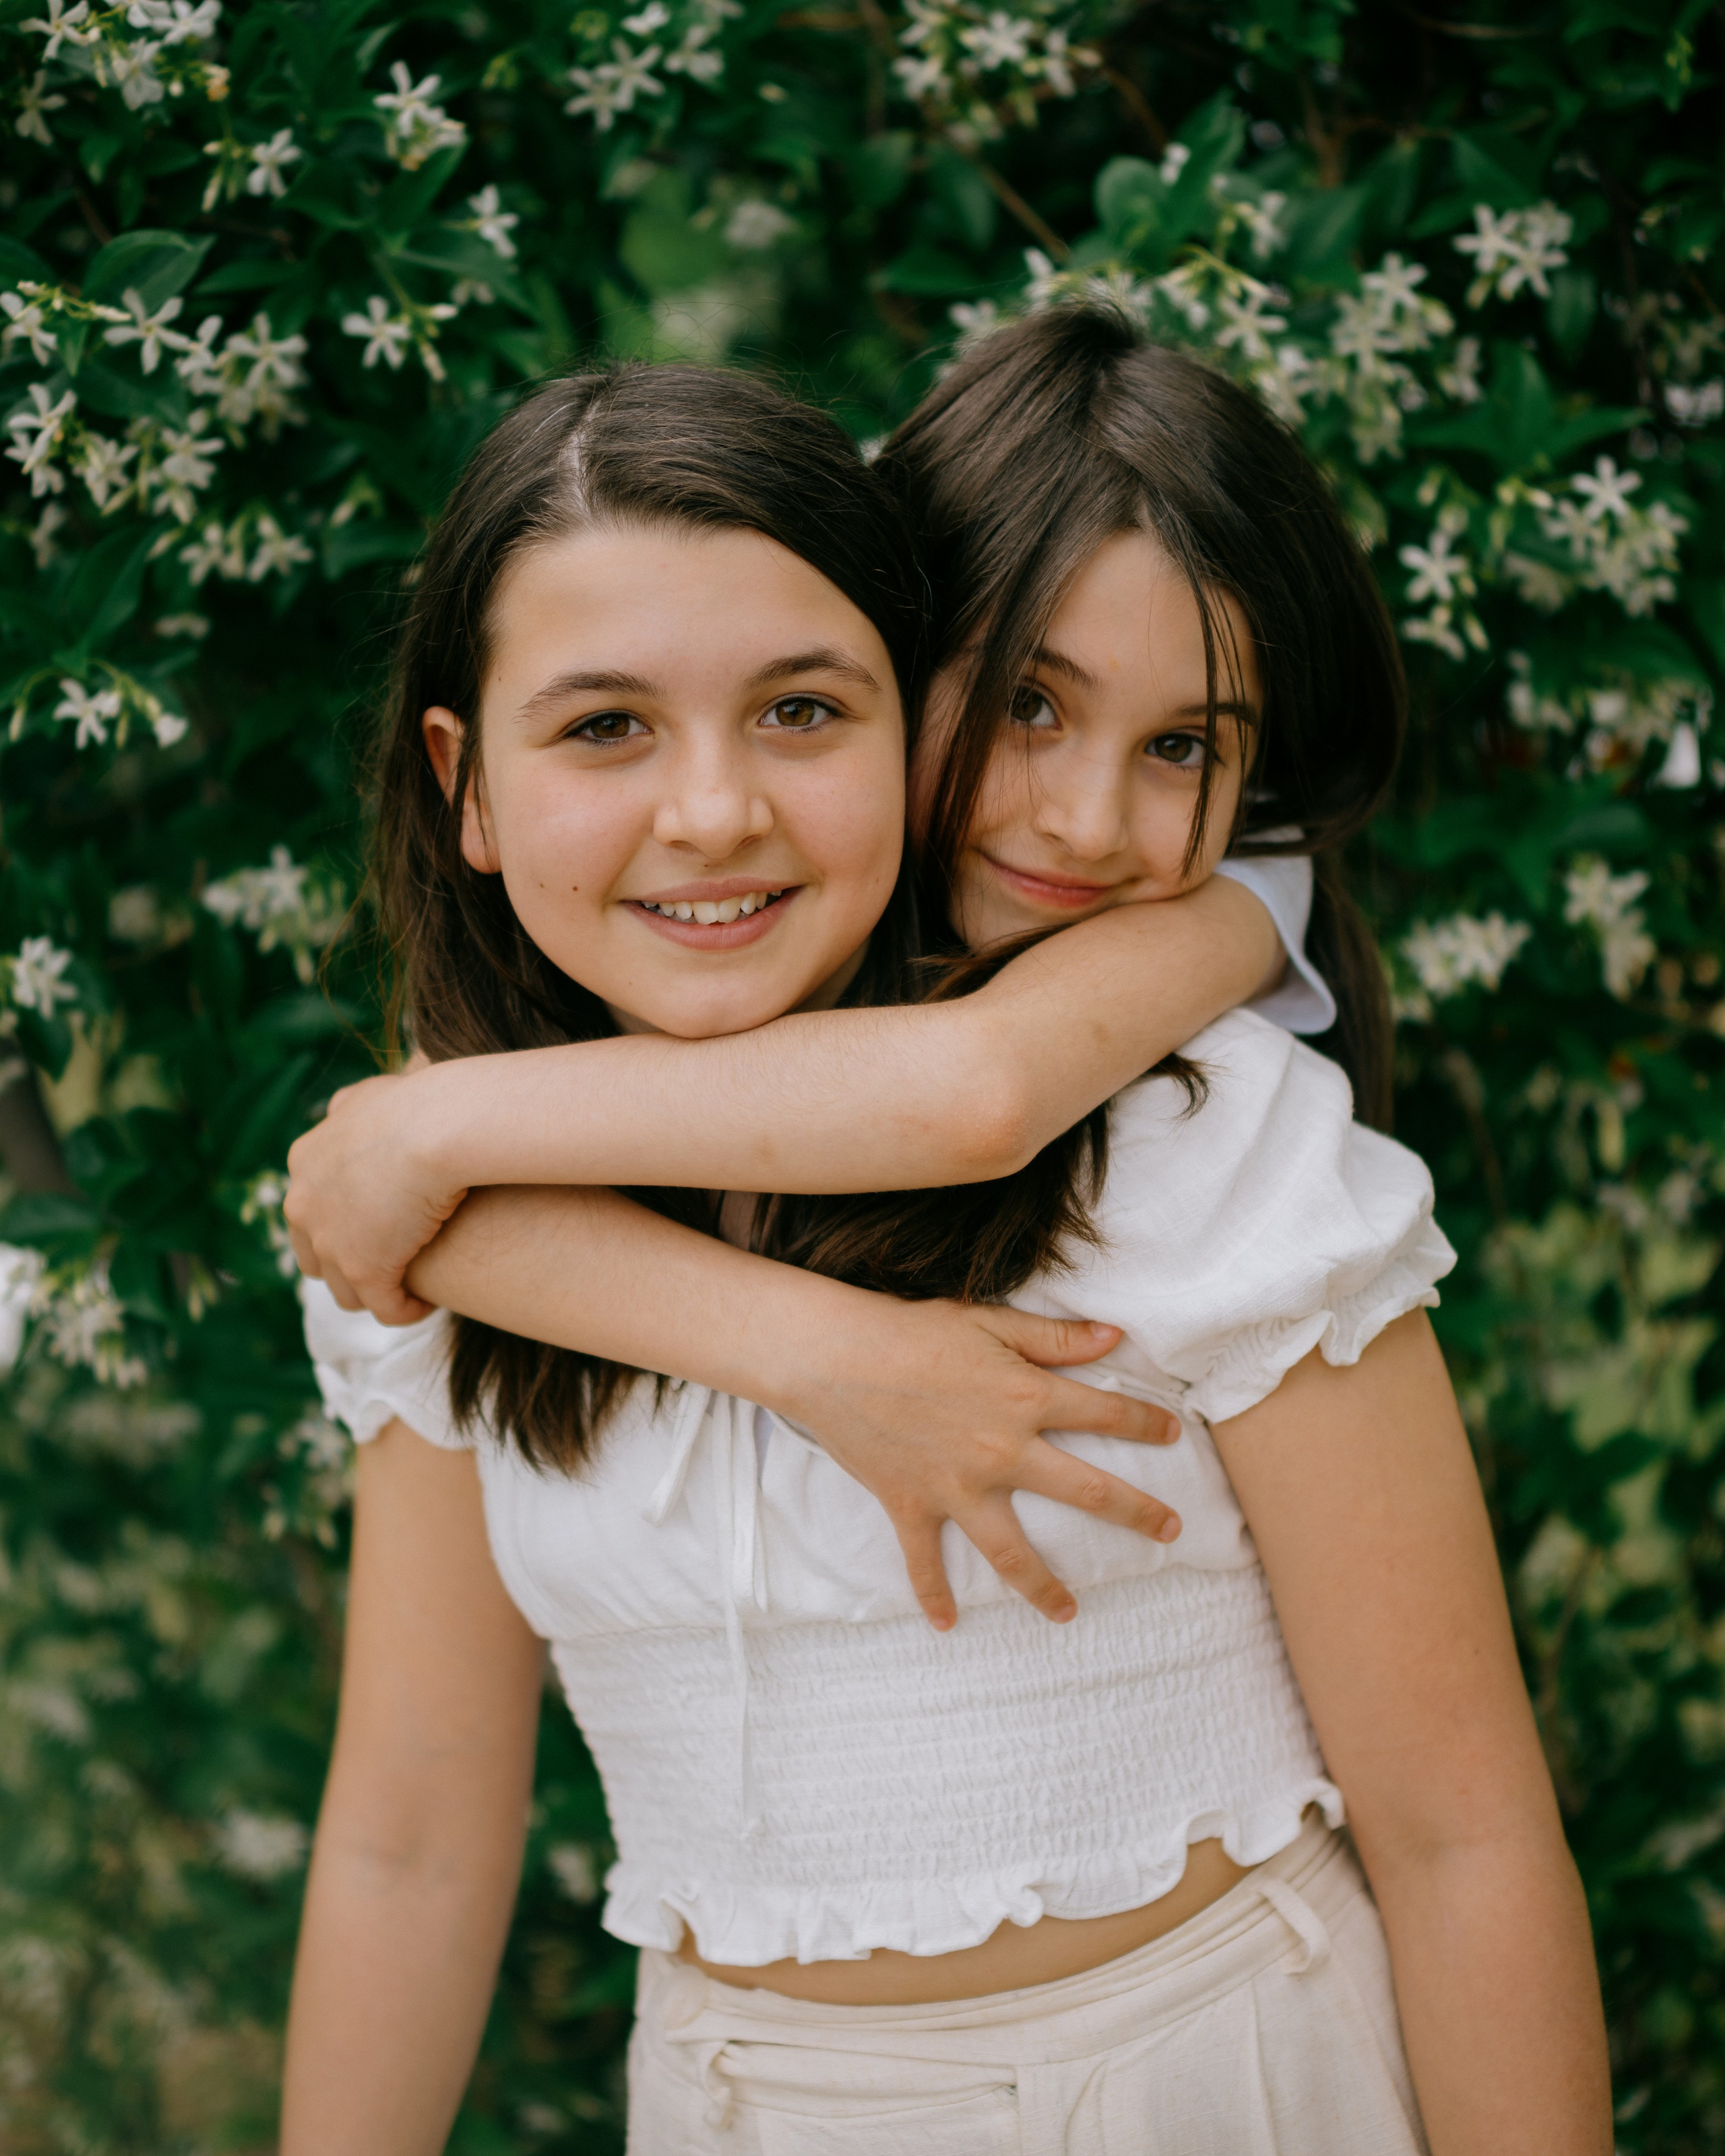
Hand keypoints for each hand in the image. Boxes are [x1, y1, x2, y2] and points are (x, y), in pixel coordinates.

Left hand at [285, 1061, 463, 1324]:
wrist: (436, 1127)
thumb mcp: (368, 1095)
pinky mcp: (363, 1270)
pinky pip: (384, 1308)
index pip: (311, 1212)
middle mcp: (304, 1206)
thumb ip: (348, 1107)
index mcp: (304, 1164)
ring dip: (376, 1293)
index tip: (381, 1227)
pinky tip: (427, 1304)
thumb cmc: (415, 1103)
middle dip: (350, 1266)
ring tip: (408, 1289)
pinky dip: (404, 1310)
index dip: (343, 1226)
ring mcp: (330, 1242)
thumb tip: (341, 1111)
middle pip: (318, 1259)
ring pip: (346, 1291)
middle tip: (390, 1262)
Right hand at [779, 1298, 1183, 1631]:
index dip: (1145, 1424)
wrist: (833, 1356)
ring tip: (1070, 1613)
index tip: (1173, 1434)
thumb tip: (1113, 1339)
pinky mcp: (913, 1506)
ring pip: (1013, 1553)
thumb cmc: (911, 1330)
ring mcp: (958, 1487)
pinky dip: (934, 1596)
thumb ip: (1053, 1338)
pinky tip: (947, 1624)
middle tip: (1171, 1532)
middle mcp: (1002, 1452)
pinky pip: (925, 1563)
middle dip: (1136, 1514)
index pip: (1104, 1416)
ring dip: (1045, 1588)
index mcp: (1026, 1399)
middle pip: (1086, 1492)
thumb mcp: (989, 1322)